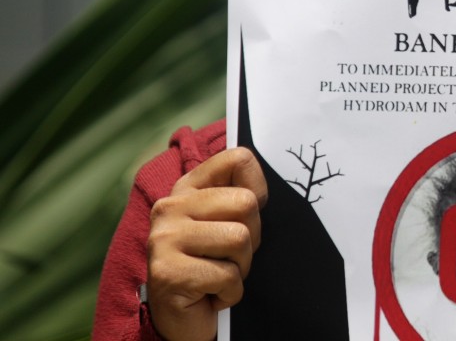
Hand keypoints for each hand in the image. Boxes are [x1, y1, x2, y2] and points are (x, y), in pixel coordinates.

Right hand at [147, 147, 267, 340]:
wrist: (183, 321)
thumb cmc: (213, 268)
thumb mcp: (226, 224)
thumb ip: (239, 198)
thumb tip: (266, 186)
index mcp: (188, 188)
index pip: (239, 159)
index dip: (258, 188)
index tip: (246, 215)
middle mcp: (170, 207)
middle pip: (247, 202)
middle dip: (252, 238)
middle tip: (230, 257)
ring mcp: (165, 238)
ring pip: (239, 239)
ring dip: (240, 268)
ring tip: (219, 276)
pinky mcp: (167, 272)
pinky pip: (227, 276)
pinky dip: (230, 293)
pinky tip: (210, 295)